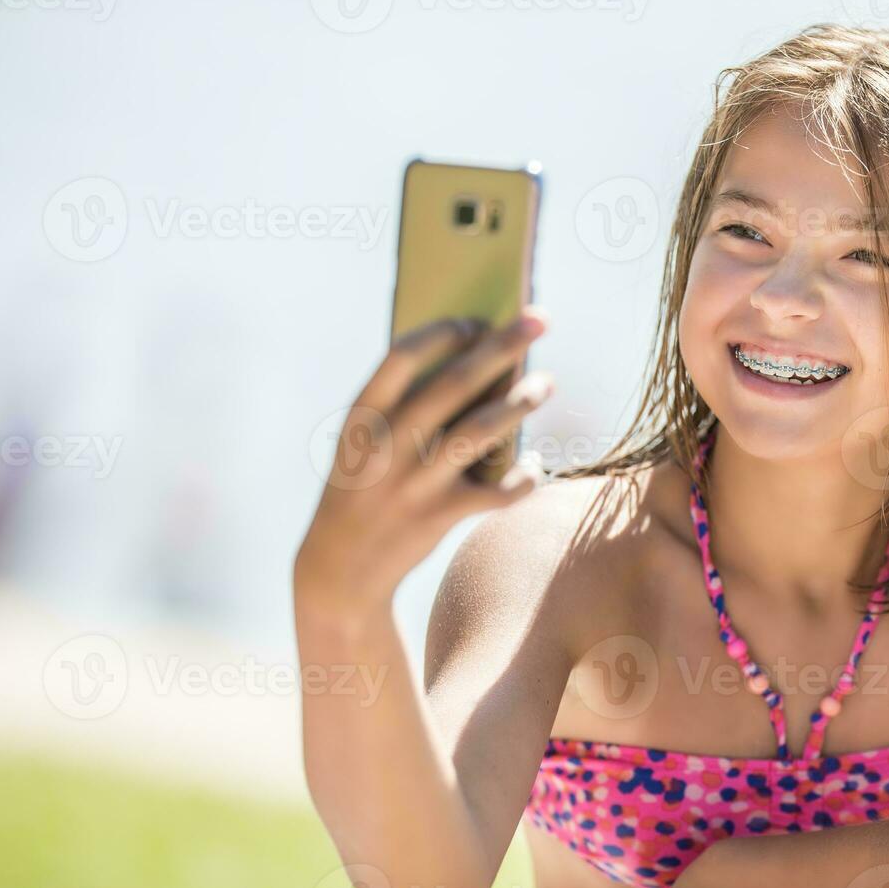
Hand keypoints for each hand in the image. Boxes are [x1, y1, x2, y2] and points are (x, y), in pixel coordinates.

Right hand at [295, 308, 553, 613]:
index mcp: (362, 417)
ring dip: (520, 402)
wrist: (342, 568)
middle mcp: (386, 445)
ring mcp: (413, 483)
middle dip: (503, 346)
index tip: (477, 319)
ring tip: (546, 383)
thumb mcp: (368, 445)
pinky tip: (532, 463)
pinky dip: (522, 475)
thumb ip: (410, 408)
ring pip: (481, 431)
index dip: (443, 332)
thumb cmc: (367, 488)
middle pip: (455, 384)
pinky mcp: (439, 517)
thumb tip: (485, 364)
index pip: (401, 356)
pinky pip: (497, 491)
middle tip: (540, 319)